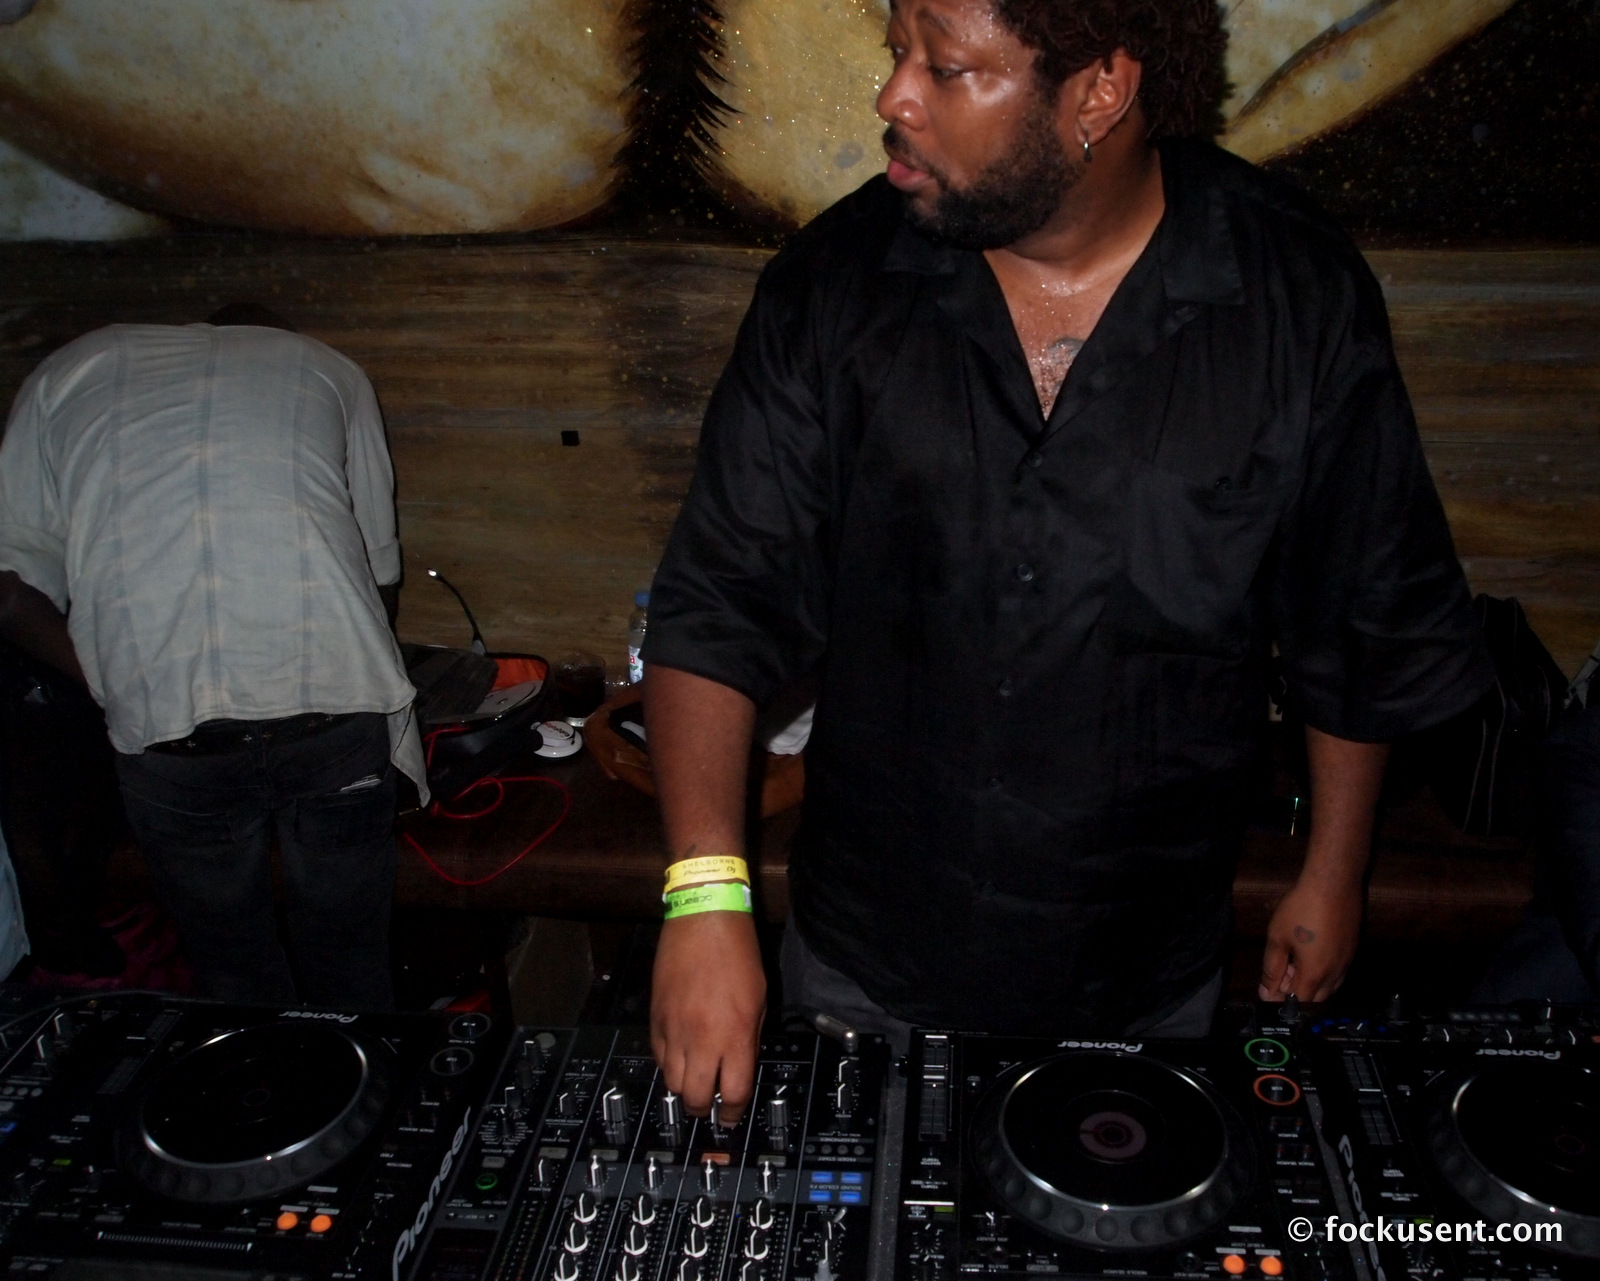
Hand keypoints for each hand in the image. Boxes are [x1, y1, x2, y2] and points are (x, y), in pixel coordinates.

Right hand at [651, 910, 765, 1122]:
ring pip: (671, 1082)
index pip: (733, 1093)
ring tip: (693, 1082)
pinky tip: (678, 1057)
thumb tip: (739, 1064)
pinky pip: (658, 1056)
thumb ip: (749, 1037)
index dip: (733, 1112)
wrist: (703, 920)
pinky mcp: (655, 1018)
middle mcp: (702, 1038)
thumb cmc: (736, 953)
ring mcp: (674, 1030)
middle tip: (709, 1105)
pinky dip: (668, 1064)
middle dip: (703, 1107)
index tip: (732, 1115)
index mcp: (735, 1035)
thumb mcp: (759, 999)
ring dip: (684, 1087)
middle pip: (695, 1096)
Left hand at [1258, 876, 1362, 1002]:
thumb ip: (1271, 968)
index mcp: (1315, 973)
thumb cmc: (1301, 908)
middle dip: (1296, 992)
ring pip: (1329, 987)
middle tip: (1281, 969)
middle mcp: (1335, 973)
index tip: (1269, 988)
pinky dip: (1323, 973)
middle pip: (1316, 998)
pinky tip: (1310, 953)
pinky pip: (1338, 973)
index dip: (1281, 1000)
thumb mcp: (1278, 937)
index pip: (1298, 1002)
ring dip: (1311, 983)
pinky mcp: (1352, 950)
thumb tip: (1266, 992)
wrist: (1333, 883)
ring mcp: (1347, 962)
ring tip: (1293, 959)